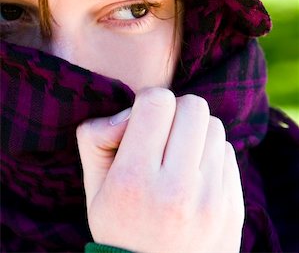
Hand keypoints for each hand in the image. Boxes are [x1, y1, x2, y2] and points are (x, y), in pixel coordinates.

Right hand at [76, 88, 243, 252]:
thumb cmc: (121, 230)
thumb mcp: (94, 188)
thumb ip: (95, 139)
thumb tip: (128, 111)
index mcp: (135, 182)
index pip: (157, 103)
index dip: (149, 101)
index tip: (144, 118)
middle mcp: (178, 190)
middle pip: (193, 106)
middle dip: (176, 111)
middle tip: (164, 133)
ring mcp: (212, 200)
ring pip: (214, 125)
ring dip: (195, 132)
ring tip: (179, 155)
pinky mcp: (233, 207)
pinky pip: (228, 152)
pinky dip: (210, 154)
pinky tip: (195, 176)